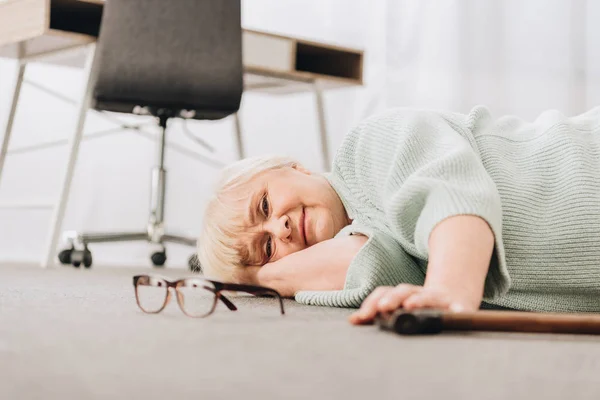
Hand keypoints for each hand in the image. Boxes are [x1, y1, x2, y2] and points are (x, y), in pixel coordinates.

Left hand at [348, 284, 478, 324]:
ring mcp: (438, 299)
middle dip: (392, 298)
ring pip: (427, 296)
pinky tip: (457, 313)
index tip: (362, 315)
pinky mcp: (458, 307)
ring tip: (411, 305)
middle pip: (403, 291)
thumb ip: (376, 315)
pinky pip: (458, 309)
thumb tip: (352, 320)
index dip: (372, 303)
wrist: (452, 299)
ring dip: (419, 300)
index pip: (384, 293)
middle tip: (383, 307)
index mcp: (403, 294)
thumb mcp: (397, 310)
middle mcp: (419, 293)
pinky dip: (458, 310)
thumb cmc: (419, 308)